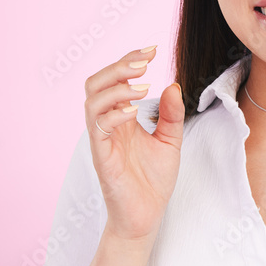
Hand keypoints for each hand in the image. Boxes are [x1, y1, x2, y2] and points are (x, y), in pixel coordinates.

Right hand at [84, 46, 183, 241]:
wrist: (146, 216)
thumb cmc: (153, 180)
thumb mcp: (170, 141)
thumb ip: (171, 114)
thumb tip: (173, 84)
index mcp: (121, 116)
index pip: (116, 79)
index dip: (130, 59)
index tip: (153, 48)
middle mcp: (108, 124)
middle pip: (96, 83)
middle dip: (118, 66)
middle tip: (145, 60)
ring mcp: (102, 139)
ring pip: (92, 101)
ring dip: (117, 87)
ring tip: (143, 84)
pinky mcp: (101, 157)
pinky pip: (98, 129)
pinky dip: (114, 114)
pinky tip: (134, 111)